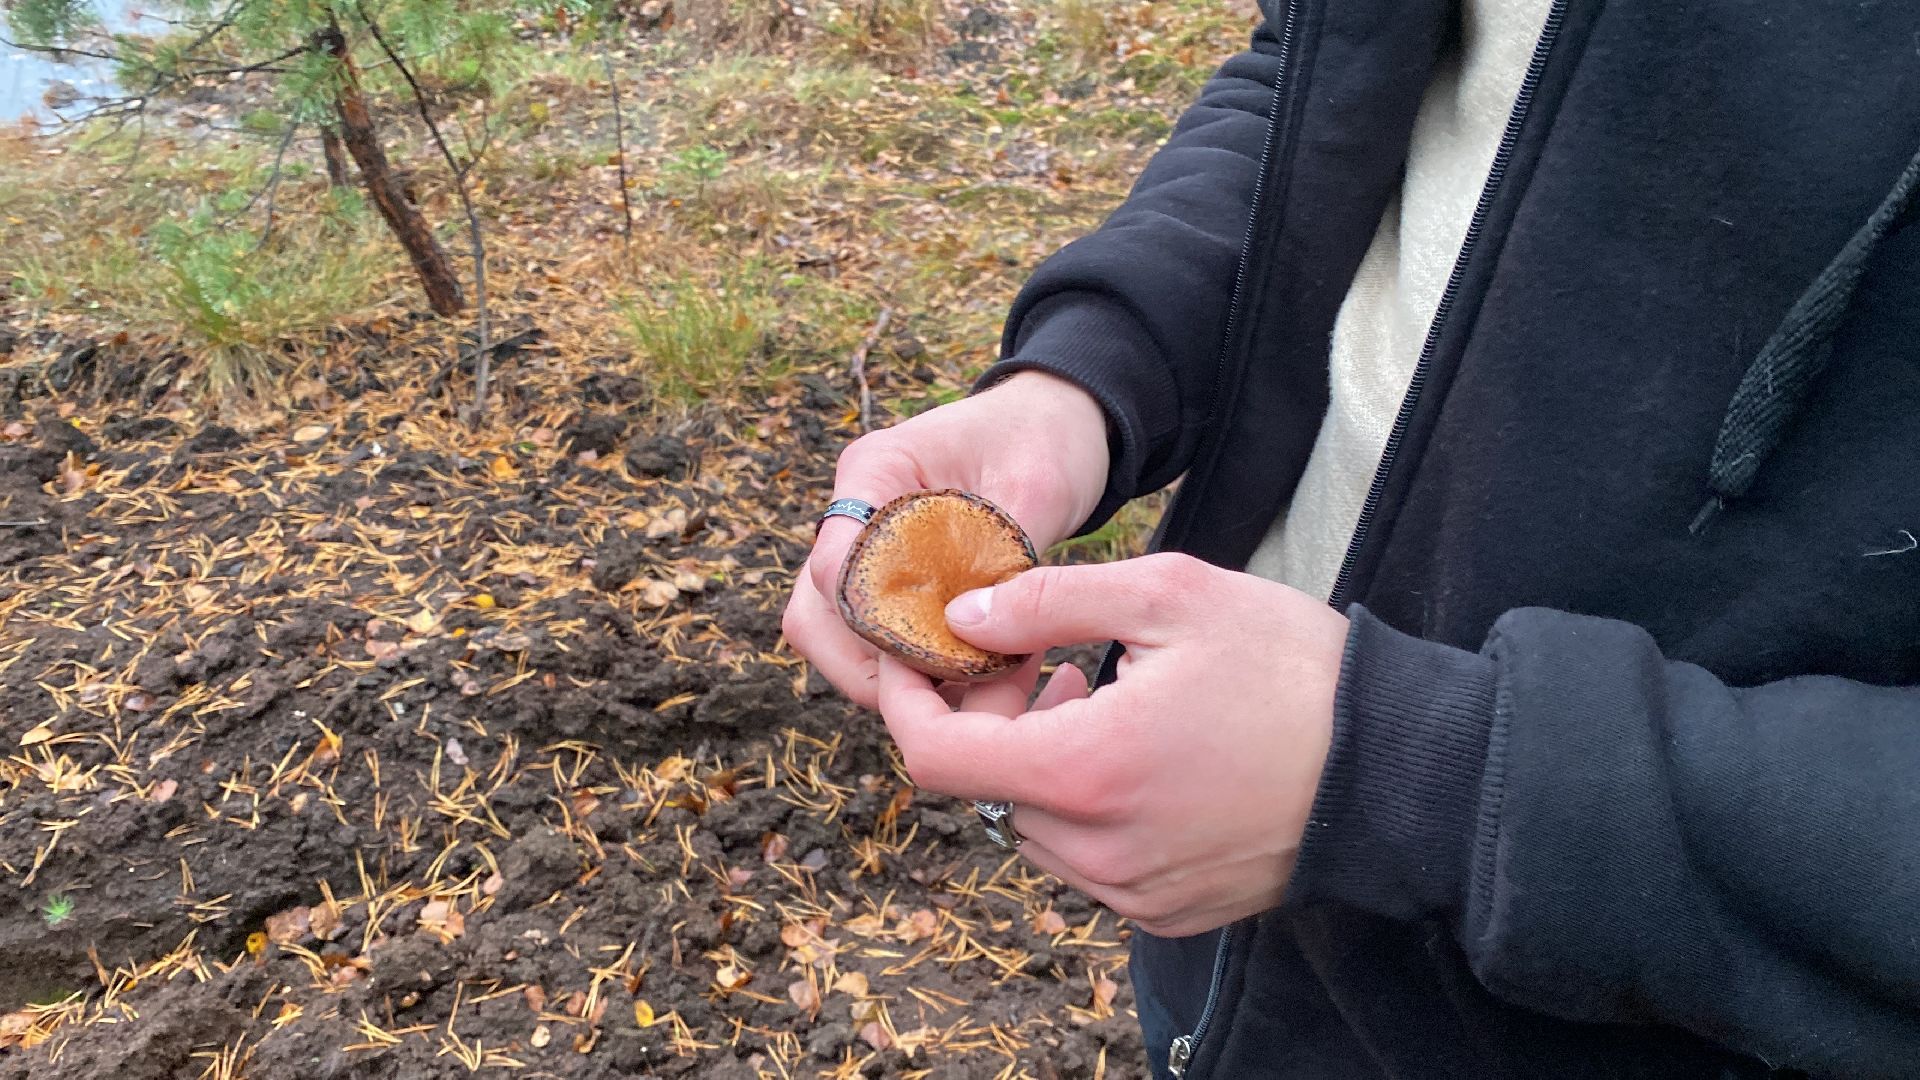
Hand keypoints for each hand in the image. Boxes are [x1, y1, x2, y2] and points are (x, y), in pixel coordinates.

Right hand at [782, 371, 1109, 707]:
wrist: (1054, 425)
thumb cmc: (1043, 441)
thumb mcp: (1037, 488)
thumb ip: (1000, 556)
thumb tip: (975, 633)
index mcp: (876, 469)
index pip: (833, 565)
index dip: (875, 626)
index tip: (941, 652)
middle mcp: (852, 511)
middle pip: (813, 614)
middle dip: (868, 667)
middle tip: (944, 690)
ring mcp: (860, 547)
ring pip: (828, 635)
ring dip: (881, 675)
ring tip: (956, 687)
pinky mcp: (882, 576)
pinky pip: (863, 639)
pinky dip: (900, 667)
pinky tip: (961, 673)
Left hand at [876, 553, 1349, 937]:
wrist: (1399, 768)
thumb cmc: (1293, 671)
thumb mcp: (1170, 596)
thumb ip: (1049, 600)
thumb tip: (963, 618)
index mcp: (1086, 771)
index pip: (935, 760)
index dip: (909, 702)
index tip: (924, 659)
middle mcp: (1098, 851)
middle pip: (984, 789)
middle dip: (989, 718)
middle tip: (1038, 656)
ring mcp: (1132, 891)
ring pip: (1032, 825)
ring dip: (1036, 760)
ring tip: (1091, 688)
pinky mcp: (1165, 910)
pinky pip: (1086, 859)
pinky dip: (1083, 804)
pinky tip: (1133, 749)